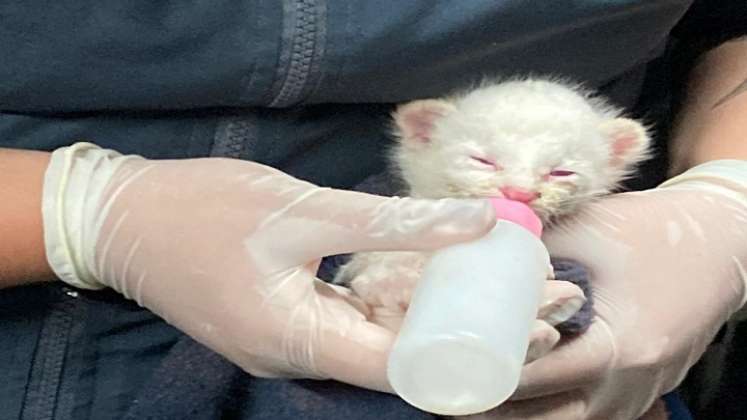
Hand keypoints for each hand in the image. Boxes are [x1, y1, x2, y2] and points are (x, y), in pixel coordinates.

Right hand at [41, 143, 497, 391]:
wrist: (120, 220)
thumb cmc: (202, 211)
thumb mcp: (303, 209)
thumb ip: (391, 222)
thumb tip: (478, 222)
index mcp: (303, 343)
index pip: (410, 371)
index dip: (476, 356)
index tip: (532, 331)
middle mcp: (303, 356)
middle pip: (404, 359)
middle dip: (473, 334)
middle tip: (536, 302)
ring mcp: (293, 341)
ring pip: (381, 339)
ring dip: (440, 315)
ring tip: (504, 286)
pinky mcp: (287, 319)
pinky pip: (353, 320)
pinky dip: (397, 303)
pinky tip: (435, 277)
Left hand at [478, 161, 746, 418]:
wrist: (720, 244)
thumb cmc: (651, 233)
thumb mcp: (585, 233)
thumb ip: (530, 254)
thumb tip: (474, 260)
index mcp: (618, 349)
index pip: (536, 382)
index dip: (487, 383)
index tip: (449, 377)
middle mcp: (629, 386)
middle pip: (547, 419)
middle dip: (496, 413)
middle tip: (453, 396)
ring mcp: (639, 395)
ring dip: (522, 415)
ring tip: (478, 397)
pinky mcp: (642, 391)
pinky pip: (588, 414)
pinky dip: (551, 408)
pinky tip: (522, 393)